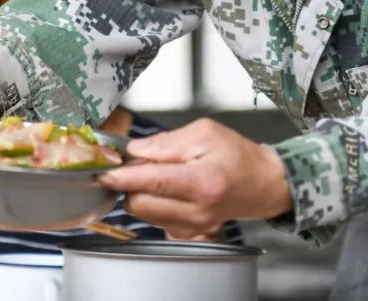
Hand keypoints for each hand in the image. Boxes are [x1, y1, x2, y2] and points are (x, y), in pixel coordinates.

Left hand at [97, 118, 291, 239]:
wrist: (262, 183)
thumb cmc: (238, 156)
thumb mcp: (204, 133)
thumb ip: (166, 142)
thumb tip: (135, 150)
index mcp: (202, 182)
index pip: (151, 182)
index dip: (122, 176)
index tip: (104, 172)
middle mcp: (198, 210)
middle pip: (140, 204)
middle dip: (130, 183)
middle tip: (138, 163)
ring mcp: (194, 226)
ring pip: (144, 214)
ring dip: (140, 193)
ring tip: (160, 174)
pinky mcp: (190, 233)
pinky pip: (156, 220)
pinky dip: (152, 204)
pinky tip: (166, 190)